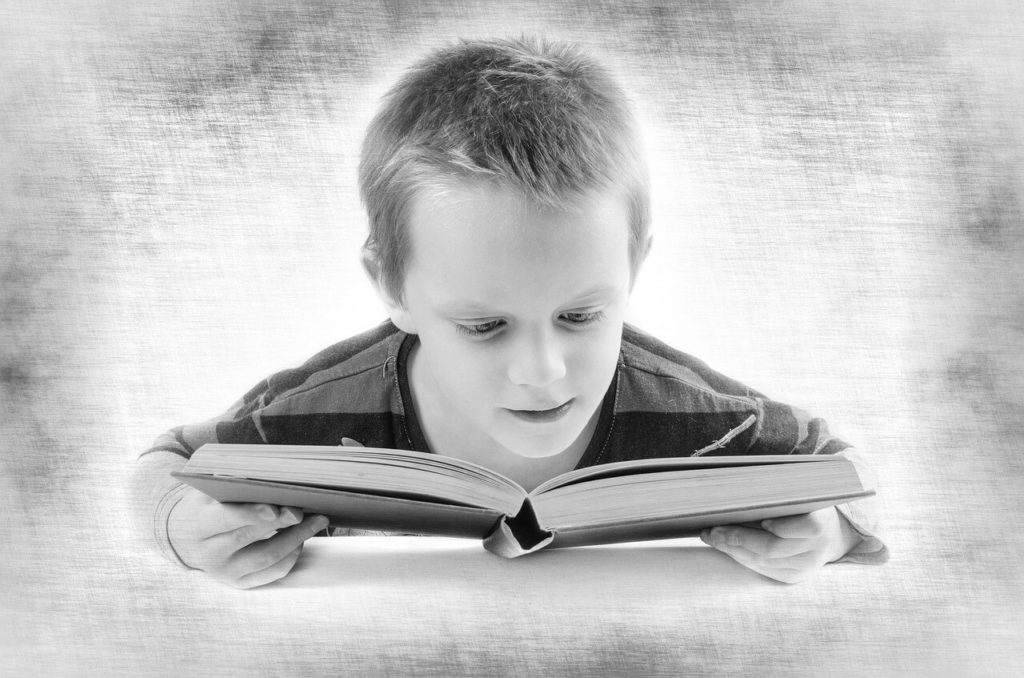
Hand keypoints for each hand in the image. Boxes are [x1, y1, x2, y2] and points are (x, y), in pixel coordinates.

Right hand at [168, 487, 328, 588]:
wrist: (183, 536)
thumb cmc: (205, 505)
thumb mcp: (210, 491)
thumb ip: (235, 486)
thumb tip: (275, 481)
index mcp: (199, 525)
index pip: (226, 519)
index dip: (251, 514)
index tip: (275, 508)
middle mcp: (210, 554)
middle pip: (251, 538)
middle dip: (282, 523)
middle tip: (306, 510)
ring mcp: (225, 572)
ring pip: (266, 558)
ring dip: (296, 539)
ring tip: (317, 521)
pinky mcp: (239, 583)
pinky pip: (272, 573)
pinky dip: (291, 556)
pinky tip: (302, 540)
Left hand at [699, 508, 860, 583]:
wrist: (832, 534)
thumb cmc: (808, 506)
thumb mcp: (802, 495)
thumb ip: (780, 494)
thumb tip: (738, 491)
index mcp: (822, 523)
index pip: (806, 528)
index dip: (783, 527)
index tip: (763, 521)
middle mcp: (816, 549)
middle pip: (774, 548)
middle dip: (739, 539)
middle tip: (714, 530)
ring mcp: (805, 566)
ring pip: (763, 562)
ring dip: (733, 550)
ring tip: (711, 537)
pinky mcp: (793, 577)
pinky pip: (762, 570)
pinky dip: (740, 557)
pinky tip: (725, 546)